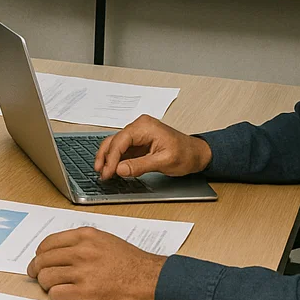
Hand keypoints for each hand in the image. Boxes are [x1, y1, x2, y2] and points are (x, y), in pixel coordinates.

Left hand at [27, 227, 165, 299]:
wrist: (148, 278)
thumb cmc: (129, 261)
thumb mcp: (104, 240)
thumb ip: (81, 242)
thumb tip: (60, 250)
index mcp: (84, 236)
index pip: (48, 243)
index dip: (40, 253)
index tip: (39, 259)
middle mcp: (81, 251)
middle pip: (43, 260)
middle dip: (36, 269)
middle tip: (36, 275)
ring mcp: (83, 272)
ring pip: (47, 277)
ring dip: (44, 284)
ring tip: (50, 286)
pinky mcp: (86, 293)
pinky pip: (57, 294)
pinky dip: (54, 295)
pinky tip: (60, 295)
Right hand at [94, 115, 212, 180]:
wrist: (197, 154)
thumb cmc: (186, 154)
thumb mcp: (164, 161)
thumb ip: (140, 165)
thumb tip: (120, 169)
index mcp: (144, 126)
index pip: (120, 141)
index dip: (111, 158)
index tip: (107, 172)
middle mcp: (139, 126)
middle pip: (114, 141)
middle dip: (106, 157)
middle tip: (101, 173)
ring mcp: (138, 134)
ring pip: (116, 144)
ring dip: (109, 158)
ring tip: (103, 171)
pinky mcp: (139, 142)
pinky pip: (123, 149)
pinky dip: (116, 159)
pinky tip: (112, 168)